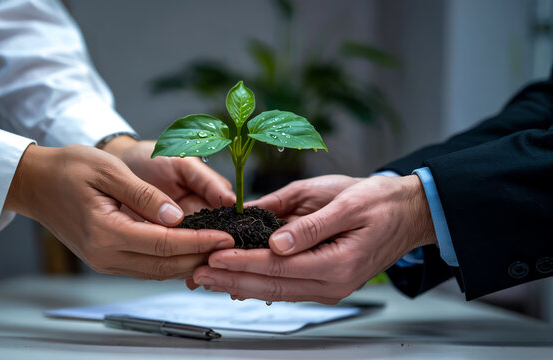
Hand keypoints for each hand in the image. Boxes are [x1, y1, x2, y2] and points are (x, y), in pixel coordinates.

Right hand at [4, 144, 233, 278]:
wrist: (35, 182)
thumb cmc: (68, 168)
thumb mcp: (108, 171)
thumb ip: (144, 196)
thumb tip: (177, 217)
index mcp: (106, 232)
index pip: (164, 244)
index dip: (199, 242)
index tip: (226, 236)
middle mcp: (105, 255)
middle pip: (164, 265)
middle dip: (200, 257)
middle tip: (230, 247)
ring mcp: (104, 261)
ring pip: (156, 271)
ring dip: (188, 263)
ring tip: (216, 250)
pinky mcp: (106, 259)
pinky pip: (145, 266)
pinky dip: (170, 261)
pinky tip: (189, 250)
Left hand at [189, 175, 435, 303]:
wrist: (408, 213)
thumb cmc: (378, 202)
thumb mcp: (344, 203)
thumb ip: (309, 225)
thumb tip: (274, 242)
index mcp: (338, 263)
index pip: (278, 267)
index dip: (242, 262)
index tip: (213, 256)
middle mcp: (333, 283)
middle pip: (272, 287)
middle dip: (231, 279)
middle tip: (197, 274)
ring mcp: (329, 287)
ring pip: (276, 291)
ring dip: (240, 284)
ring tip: (208, 278)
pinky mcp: (325, 281)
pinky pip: (287, 287)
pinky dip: (259, 282)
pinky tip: (237, 279)